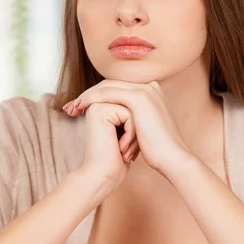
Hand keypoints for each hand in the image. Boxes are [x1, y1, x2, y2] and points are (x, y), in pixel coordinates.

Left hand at [62, 80, 192, 176]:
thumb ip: (131, 120)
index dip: (97, 97)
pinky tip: (80, 107)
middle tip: (70, 107)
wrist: (172, 158)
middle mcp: (149, 87)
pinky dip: (91, 99)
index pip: (117, 88)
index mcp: (151, 92)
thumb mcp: (142, 130)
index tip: (80, 108)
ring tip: (71, 109)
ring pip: (106, 87)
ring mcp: (145, 90)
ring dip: (86, 97)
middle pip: (110, 85)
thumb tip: (115, 123)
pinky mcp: (139, 97)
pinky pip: (108, 94)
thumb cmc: (157, 151)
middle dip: (88, 95)